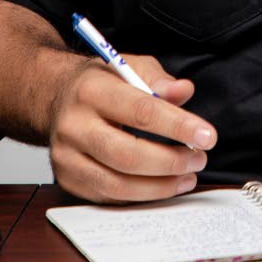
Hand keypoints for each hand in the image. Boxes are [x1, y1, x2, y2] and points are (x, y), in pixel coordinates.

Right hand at [48, 53, 216, 202]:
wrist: (55, 97)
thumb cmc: (100, 82)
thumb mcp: (128, 65)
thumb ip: (157, 79)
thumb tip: (184, 91)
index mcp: (91, 90)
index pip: (140, 111)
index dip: (177, 126)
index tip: (207, 136)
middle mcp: (74, 125)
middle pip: (127, 154)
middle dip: (170, 161)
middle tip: (199, 159)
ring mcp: (66, 157)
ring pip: (117, 183)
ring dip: (160, 185)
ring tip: (188, 175)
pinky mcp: (67, 179)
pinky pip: (108, 196)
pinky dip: (140, 195)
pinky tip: (162, 185)